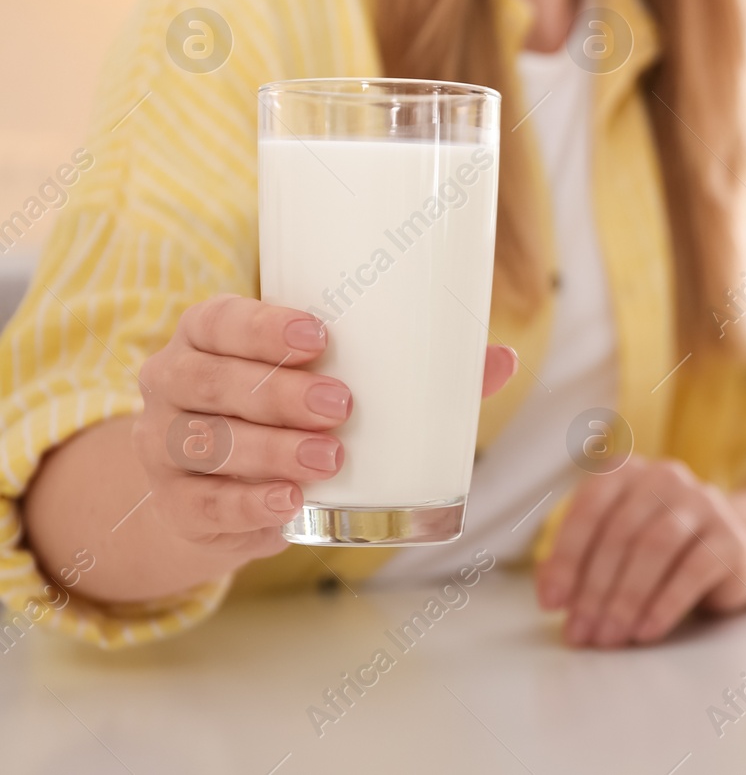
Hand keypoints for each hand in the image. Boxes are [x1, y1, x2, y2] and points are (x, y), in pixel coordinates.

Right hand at [130, 294, 516, 575]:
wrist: (215, 487)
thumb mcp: (332, 378)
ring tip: (328, 458)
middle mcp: (175, 384)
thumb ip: (413, 371)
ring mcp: (165, 447)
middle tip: (341, 405)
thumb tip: (500, 358)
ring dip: (268, 450)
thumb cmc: (288, 409)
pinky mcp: (176, 505)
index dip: (261, 327)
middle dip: (277, 393)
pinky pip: (203, 505)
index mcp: (208, 336)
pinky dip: (247, 505)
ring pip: (206, 444)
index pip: (219, 320)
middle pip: (211, 383)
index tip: (318, 337)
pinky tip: (287, 503)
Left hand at [536, 458, 745, 647]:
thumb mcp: (615, 548)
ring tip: (610, 637)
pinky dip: (664, 604)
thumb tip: (550, 595)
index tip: (552, 604)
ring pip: (654, 547)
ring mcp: (703, 502)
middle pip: (621, 533)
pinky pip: (693, 569)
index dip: (566, 557)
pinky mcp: (730, 537)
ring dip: (626, 598)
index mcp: (627, 472)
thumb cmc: (659, 553)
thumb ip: (578, 562)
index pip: (590, 507)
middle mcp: (665, 477)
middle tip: (582, 632)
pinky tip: (646, 632)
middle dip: (595, 589)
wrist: (733, 553)